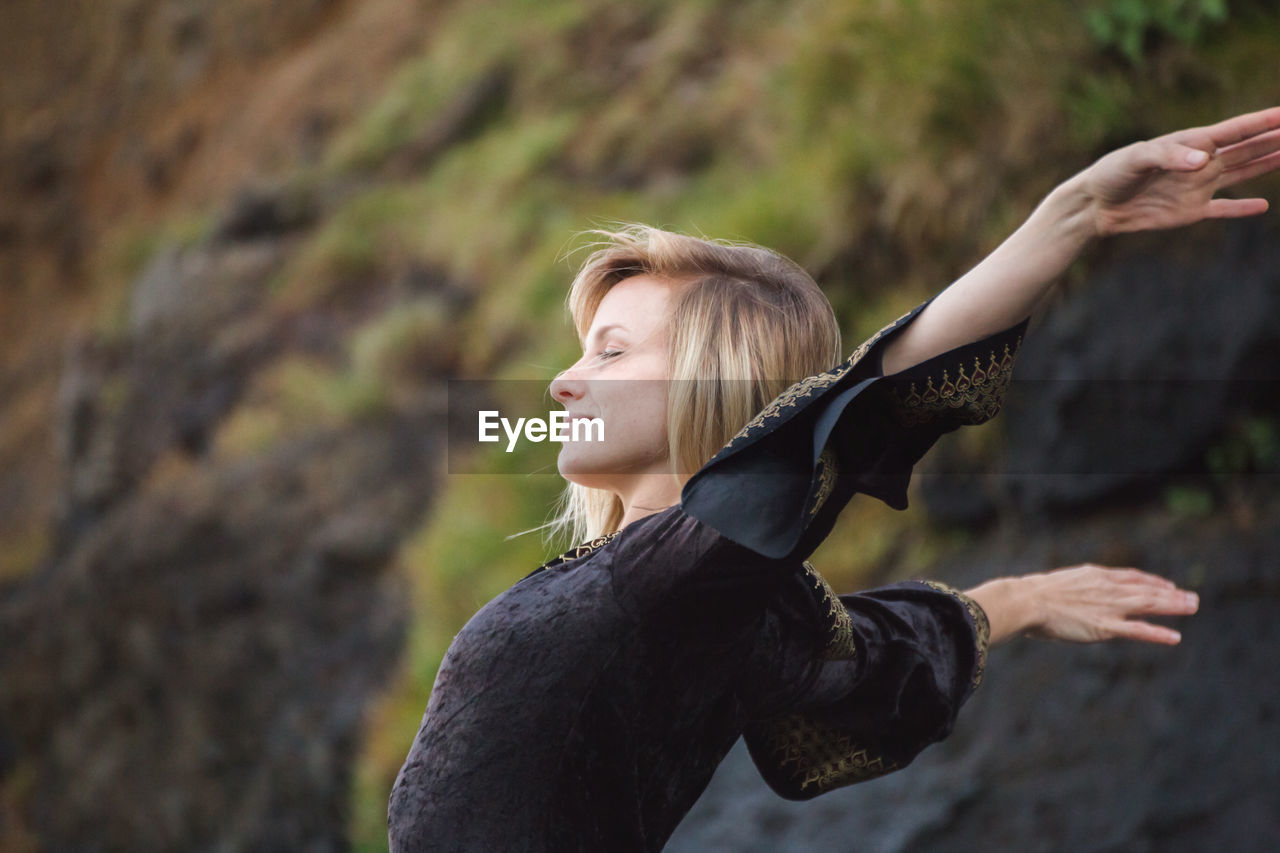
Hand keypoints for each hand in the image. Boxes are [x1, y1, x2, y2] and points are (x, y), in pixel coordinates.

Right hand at [1020, 564, 1198, 644]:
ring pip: (1149, 605)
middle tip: (1194, 599)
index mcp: (1097, 576)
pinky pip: (1137, 630)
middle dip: (1172, 595)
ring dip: (1174, 607)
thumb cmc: (1036, 595)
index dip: (1153, 582)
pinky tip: (1175, 637)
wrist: (1027, 600)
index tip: (1168, 586)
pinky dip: (1158, 633)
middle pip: (1147, 590)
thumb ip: (1080, 590)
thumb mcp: (1063, 584)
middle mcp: (1108, 589)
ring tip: (1193, 608)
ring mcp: (1108, 607)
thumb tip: (1080, 596)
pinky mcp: (1104, 626)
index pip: (1132, 577)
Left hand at [1073, 104, 1279, 236]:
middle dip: (1273, 139)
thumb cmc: (1112, 173)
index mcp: (1190, 143)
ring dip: (1266, 164)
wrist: (1094, 205)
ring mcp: (1197, 187)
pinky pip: (1222, 209)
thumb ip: (1169, 156)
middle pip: (1246, 149)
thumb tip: (1205, 160)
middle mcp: (1200, 163)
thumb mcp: (1136, 158)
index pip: (1234, 130)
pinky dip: (1241, 209)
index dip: (1262, 122)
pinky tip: (1262, 205)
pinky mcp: (1189, 211)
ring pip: (1241, 173)